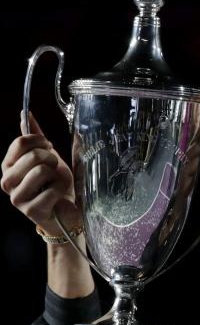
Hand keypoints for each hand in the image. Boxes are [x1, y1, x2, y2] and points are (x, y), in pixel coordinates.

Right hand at [1, 110, 81, 236]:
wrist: (68, 210)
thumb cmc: (56, 183)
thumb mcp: (47, 156)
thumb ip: (35, 137)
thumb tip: (25, 113)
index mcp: (8, 165)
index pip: (20, 142)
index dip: (41, 141)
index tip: (49, 147)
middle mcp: (7, 181)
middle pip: (33, 156)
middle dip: (52, 160)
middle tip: (54, 170)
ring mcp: (17, 198)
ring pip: (41, 171)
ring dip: (57, 176)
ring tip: (55, 184)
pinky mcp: (30, 211)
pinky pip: (52, 190)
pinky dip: (61, 191)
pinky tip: (57, 198)